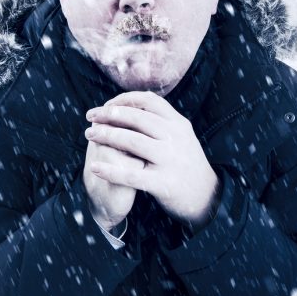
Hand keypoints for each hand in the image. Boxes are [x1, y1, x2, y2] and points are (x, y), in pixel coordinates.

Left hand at [85, 91, 219, 230]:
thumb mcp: (181, 135)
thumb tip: (131, 102)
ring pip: (132, 142)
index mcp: (179, 123)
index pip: (149, 101)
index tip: (106, 105)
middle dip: (109, 115)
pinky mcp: (163, 183)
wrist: (207, 196)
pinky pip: (131, 174)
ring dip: (106, 136)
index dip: (124, 99)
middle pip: (137, 118)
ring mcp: (170, 160)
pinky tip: (94, 167)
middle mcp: (175, 138)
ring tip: (89, 134)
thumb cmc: (186, 163)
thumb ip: (161, 120)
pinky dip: (110, 170)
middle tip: (91, 117)